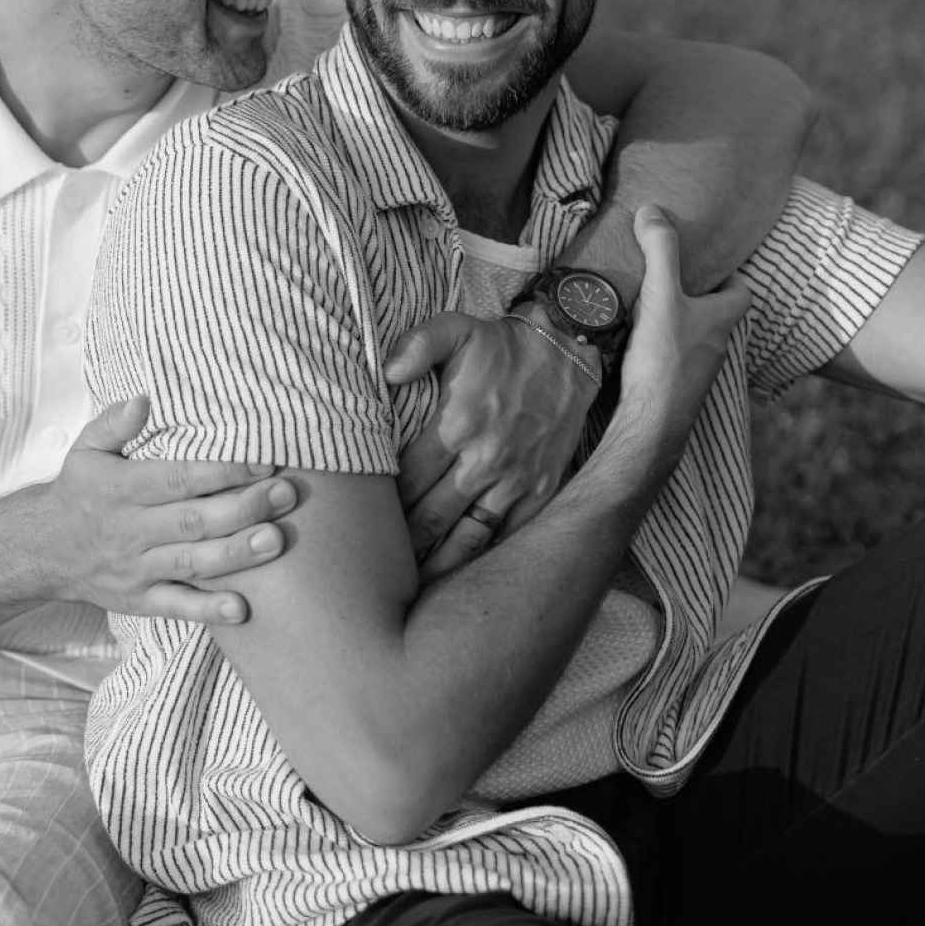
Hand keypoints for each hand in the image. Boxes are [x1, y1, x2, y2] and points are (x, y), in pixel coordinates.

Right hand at [44, 397, 295, 625]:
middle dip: (243, 508)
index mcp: (121, 488)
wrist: (43, 550)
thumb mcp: (86, 448)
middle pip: (193, 521)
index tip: (264, 463)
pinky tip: (243, 609)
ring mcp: (136, 568)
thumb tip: (143, 399)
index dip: (222, 472)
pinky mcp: (139, 600)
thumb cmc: (80, 490)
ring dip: (236, 554)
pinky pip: (176, 607)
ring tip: (277, 541)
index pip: (178, 478)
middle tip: (286, 495)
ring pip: (191, 563)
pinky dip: (208, 610)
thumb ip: (114, 422)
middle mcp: (130, 530)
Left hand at [388, 309, 602, 581]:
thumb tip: (386, 371)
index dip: (380, 508)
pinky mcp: (540, 493)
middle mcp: (485, 462)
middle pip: (430, 519)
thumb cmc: (501, 344)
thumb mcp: (455, 329)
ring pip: (467, 541)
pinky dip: (481, 564)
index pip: (406, 481)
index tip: (357, 527)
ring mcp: (515, 483)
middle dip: (400, 549)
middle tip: (369, 577)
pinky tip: (458, 586)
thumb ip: (415, 346)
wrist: (567, 351)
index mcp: (456, 426)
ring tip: (405, 596)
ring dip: (436, 567)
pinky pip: (506, 540)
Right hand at [607, 205, 749, 473]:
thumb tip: (652, 209)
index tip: (709, 259)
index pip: (742, 291)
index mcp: (723, 319)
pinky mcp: (677, 388)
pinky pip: (675, 358)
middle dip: (699, 295)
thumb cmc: (665, 359)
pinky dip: (662, 346)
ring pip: (695, 336)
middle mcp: (717, 345)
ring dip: (678, 321)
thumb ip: (660, 251)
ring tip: (650, 303)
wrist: (652, 424)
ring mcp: (699, 370)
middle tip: (672, 276)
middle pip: (717, 313)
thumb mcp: (661, 295)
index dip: (730, 273)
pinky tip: (636, 340)